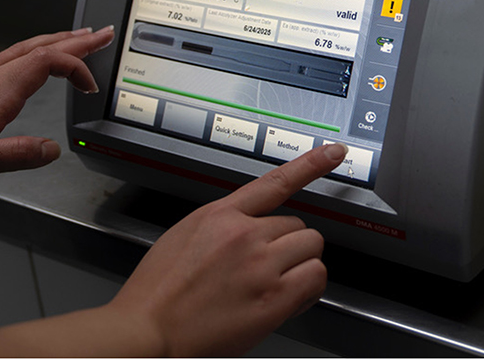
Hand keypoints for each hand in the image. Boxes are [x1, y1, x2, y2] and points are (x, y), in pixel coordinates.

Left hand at [0, 26, 114, 184]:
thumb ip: (16, 155)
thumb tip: (53, 150)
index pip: (49, 63)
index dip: (77, 68)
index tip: (93, 87)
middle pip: (41, 48)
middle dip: (77, 40)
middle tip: (104, 33)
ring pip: (26, 50)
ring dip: (57, 42)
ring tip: (79, 38)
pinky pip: (11, 59)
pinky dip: (34, 53)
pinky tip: (33, 61)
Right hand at [107, 143, 346, 356]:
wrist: (148, 330)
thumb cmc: (158, 292)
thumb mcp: (186, 236)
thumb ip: (223, 225)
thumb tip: (250, 226)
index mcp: (221, 215)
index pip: (275, 181)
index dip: (310, 164)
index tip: (334, 153)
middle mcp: (244, 235)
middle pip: (298, 224)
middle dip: (287, 245)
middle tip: (266, 268)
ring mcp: (260, 265)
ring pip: (311, 248)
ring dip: (300, 265)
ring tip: (275, 284)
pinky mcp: (273, 298)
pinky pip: (315, 278)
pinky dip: (309, 288)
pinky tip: (290, 298)